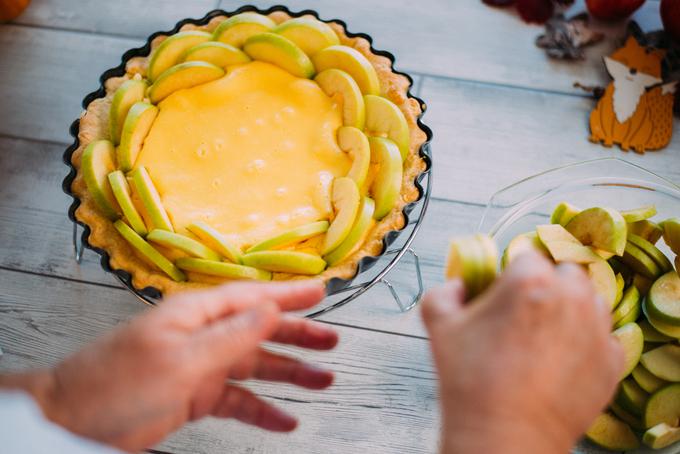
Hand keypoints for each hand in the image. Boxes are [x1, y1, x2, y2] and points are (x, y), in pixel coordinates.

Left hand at [1, 280, 336, 450]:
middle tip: (332, 343)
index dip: (289, 295)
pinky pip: (238, 399)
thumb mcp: (182, 357)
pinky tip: (285, 420)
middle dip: (297, 336)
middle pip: (260, 331)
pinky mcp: (194, 395)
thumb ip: (231, 334)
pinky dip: (262, 409)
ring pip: (254, 367)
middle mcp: (202, 334)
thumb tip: (271, 308)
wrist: (73, 420)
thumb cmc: (118, 382)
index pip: (253, 297)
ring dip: (289, 375)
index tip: (321, 290)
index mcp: (197, 313)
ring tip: (323, 382)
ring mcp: (199, 365)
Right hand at [422, 252, 623, 453]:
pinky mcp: (611, 361)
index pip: (527, 256)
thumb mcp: (439, 325)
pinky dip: (587, 342)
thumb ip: (444, 291)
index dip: (512, 273)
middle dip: (548, 286)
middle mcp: (571, 298)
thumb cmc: (469, 380)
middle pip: (565, 272)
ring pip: (590, 300)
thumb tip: (460, 286)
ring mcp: (596, 330)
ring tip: (545, 337)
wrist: (503, 435)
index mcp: (529, 282)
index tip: (504, 294)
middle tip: (525, 314)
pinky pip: (605, 337)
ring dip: (571, 309)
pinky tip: (562, 359)